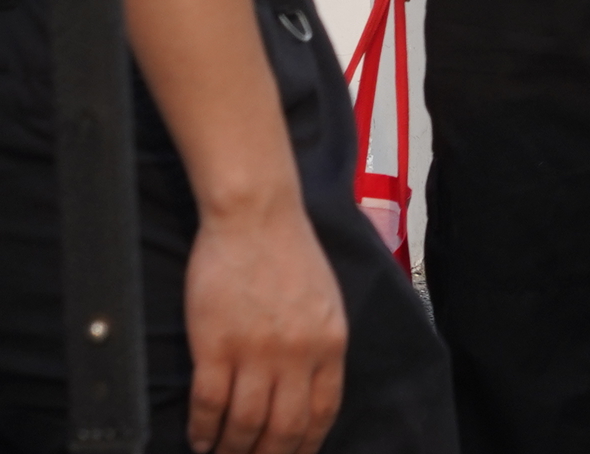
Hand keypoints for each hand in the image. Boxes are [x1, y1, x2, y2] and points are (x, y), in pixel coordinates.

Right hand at [183, 192, 346, 453]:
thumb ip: (321, 346)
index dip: (305, 444)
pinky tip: (199, 440)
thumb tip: (309, 391)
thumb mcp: (326, 302)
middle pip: (284, 428)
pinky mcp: (216, 345)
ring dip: (232, 450)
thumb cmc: (290, 255)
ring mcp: (256, 351)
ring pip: (245, 423)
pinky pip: (209, 403)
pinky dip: (202, 430)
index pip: (322, 412)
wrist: (256, 218)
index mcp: (331, 343)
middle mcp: (298, 354)